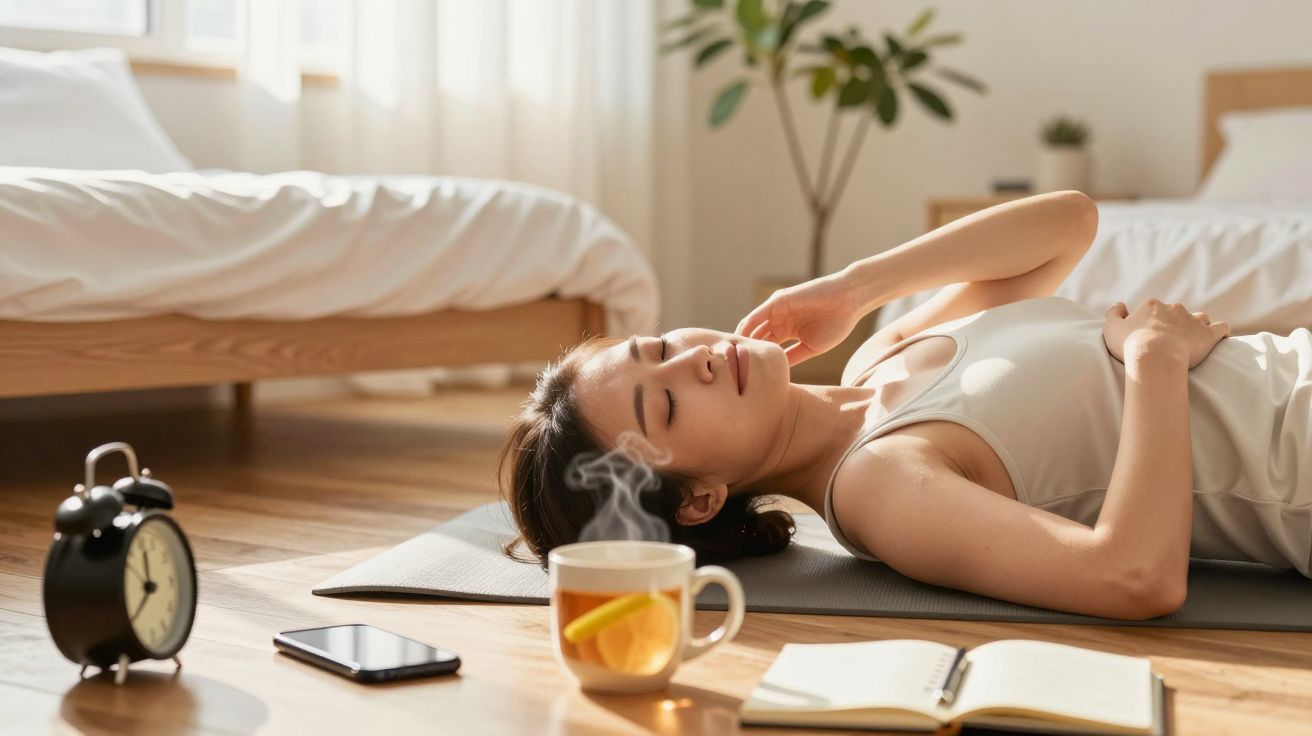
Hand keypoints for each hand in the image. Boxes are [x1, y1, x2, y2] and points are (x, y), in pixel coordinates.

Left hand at [735, 273, 861, 365]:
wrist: (848, 300)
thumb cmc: (836, 324)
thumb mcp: (811, 346)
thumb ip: (793, 357)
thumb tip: (778, 372)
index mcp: (787, 331)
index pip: (765, 346)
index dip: (756, 360)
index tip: (745, 376)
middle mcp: (779, 320)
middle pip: (754, 337)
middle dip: (744, 352)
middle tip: (733, 370)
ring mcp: (777, 311)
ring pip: (751, 327)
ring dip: (741, 342)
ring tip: (733, 359)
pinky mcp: (777, 302)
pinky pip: (756, 316)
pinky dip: (746, 329)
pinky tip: (740, 342)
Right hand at [1102, 299, 1229, 369]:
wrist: (1155, 358)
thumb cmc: (1131, 345)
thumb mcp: (1111, 329)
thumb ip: (1113, 313)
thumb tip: (1120, 304)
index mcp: (1152, 306)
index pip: (1154, 309)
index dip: (1151, 322)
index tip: (1147, 336)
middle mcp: (1174, 308)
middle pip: (1177, 312)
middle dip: (1174, 323)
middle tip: (1168, 341)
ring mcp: (1193, 320)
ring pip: (1200, 318)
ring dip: (1197, 325)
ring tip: (1192, 339)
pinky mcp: (1208, 335)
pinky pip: (1221, 328)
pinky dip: (1221, 331)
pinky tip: (1219, 336)